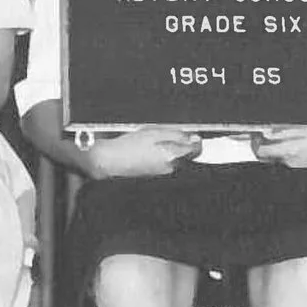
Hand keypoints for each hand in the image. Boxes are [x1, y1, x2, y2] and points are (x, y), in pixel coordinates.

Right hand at [77, 128, 202, 179]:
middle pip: (185, 154)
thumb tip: (195, 138)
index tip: (192, 133)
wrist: (110, 161)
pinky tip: (146, 147)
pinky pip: (163, 161)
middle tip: (165, 133)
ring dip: (169, 148)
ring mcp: (161, 172)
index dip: (195, 140)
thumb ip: (178, 136)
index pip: (195, 150)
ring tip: (152, 140)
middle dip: (180, 143)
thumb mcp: (155, 133)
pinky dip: (159, 153)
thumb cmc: (130, 145)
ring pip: (173, 157)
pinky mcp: (153, 173)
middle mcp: (170, 167)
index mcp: (172, 157)